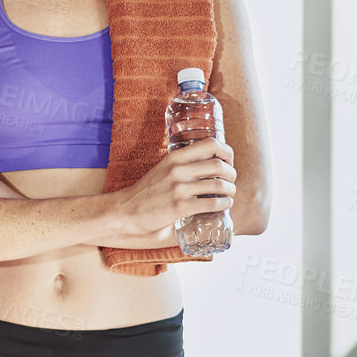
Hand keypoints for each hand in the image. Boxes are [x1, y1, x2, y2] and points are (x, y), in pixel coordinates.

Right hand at [109, 138, 235, 237]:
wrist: (124, 211)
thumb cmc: (146, 192)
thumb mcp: (163, 170)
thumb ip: (182, 166)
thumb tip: (208, 168)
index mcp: (175, 157)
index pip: (211, 144)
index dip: (227, 152)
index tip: (229, 161)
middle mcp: (178, 170)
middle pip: (219, 164)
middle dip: (232, 174)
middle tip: (231, 181)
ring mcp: (179, 188)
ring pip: (219, 184)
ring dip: (230, 190)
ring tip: (229, 194)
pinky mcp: (179, 207)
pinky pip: (212, 203)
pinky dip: (224, 204)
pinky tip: (224, 205)